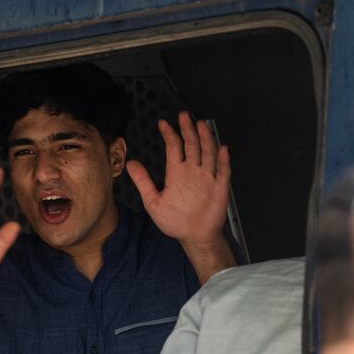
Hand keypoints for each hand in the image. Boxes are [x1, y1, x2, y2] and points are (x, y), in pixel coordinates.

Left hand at [126, 111, 230, 249]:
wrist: (194, 237)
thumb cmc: (175, 222)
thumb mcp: (153, 202)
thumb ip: (143, 182)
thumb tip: (130, 165)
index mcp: (176, 173)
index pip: (174, 148)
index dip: (169, 134)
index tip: (162, 123)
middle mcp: (192, 172)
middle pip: (191, 144)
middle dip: (187, 129)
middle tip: (183, 116)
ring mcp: (207, 177)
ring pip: (207, 152)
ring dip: (205, 138)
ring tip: (201, 125)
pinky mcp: (219, 187)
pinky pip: (223, 171)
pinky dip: (223, 160)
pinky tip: (222, 148)